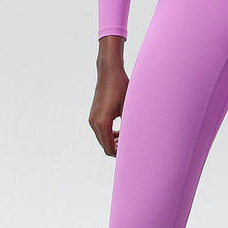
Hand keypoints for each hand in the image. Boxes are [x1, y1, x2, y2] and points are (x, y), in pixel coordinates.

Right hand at [89, 35, 128, 156]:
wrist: (109, 73)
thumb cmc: (121, 88)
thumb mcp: (129, 108)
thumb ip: (129, 125)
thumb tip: (135, 139)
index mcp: (102, 123)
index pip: (108, 148)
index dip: (119, 154)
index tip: (131, 153)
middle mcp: (94, 122)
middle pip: (104, 145)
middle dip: (117, 149)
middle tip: (132, 148)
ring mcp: (92, 118)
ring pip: (102, 139)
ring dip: (113, 142)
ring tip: (127, 139)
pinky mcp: (93, 115)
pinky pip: (100, 131)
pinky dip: (109, 135)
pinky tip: (120, 132)